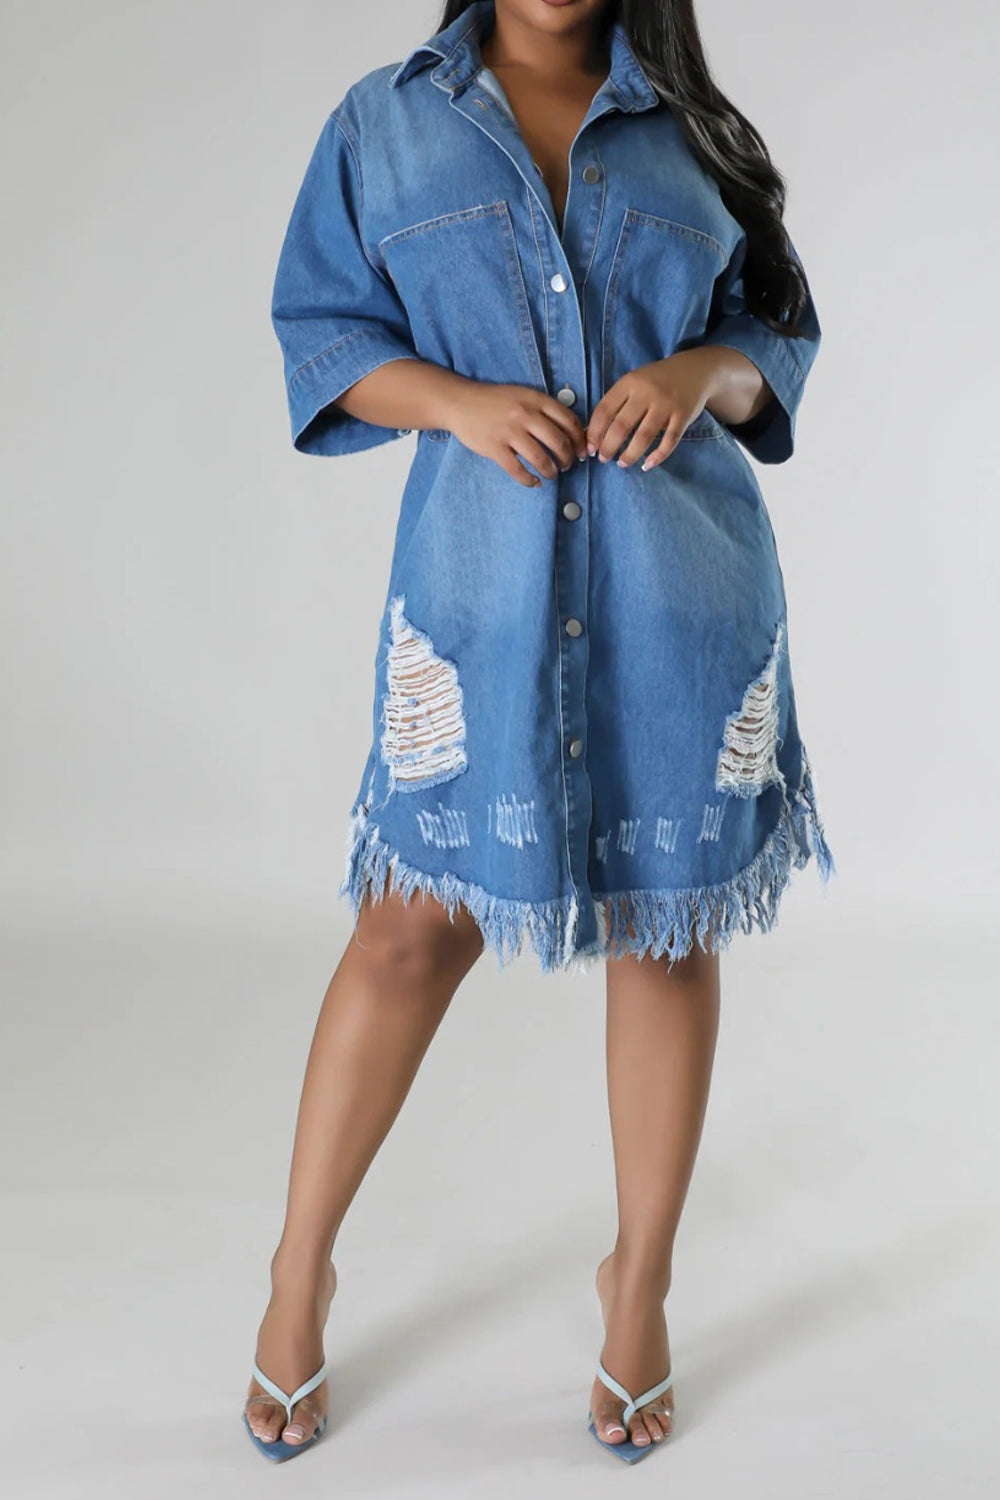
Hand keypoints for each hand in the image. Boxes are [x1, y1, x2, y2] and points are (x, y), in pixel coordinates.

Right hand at [444, 381, 588, 487]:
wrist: (460, 402)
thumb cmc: (494, 401)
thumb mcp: (522, 395)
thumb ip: (543, 409)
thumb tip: (568, 432)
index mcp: (535, 399)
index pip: (568, 421)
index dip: (579, 439)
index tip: (581, 450)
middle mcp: (525, 414)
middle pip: (558, 442)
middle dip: (568, 458)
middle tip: (568, 465)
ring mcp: (509, 432)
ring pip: (541, 458)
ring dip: (551, 471)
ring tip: (552, 474)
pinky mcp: (494, 447)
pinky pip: (518, 470)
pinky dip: (530, 480)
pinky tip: (534, 482)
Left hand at [586, 348, 725, 470]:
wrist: (696, 370)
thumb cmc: (658, 380)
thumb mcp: (635, 382)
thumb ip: (619, 402)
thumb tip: (595, 433)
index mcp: (630, 382)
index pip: (604, 410)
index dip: (594, 432)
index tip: (590, 448)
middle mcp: (647, 392)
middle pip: (621, 426)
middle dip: (608, 447)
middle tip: (604, 459)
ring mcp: (666, 404)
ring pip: (644, 436)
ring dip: (630, 454)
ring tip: (622, 463)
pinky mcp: (683, 416)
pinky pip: (669, 441)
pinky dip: (657, 456)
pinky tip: (647, 464)